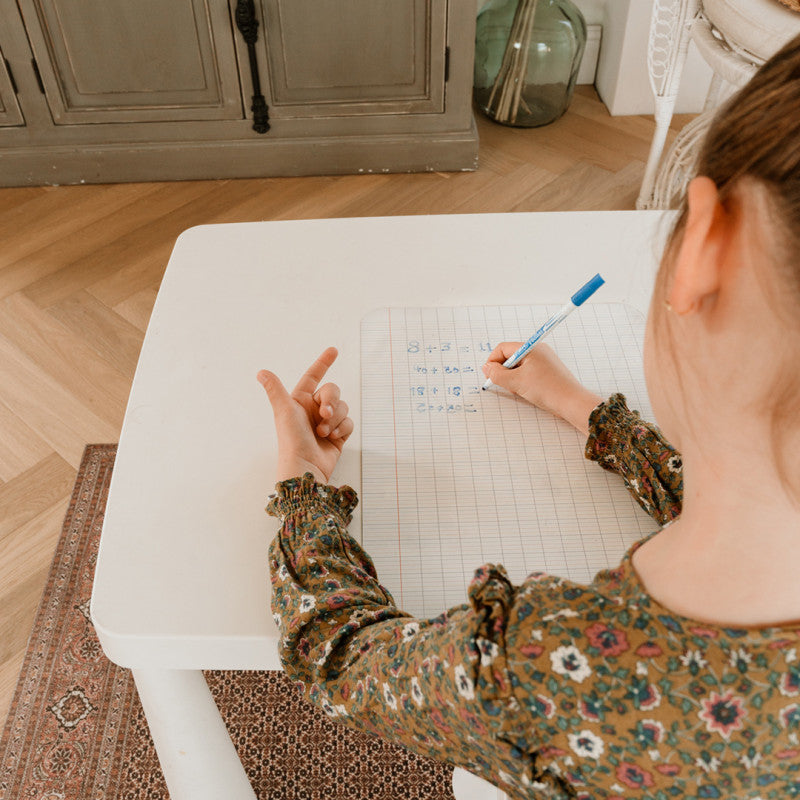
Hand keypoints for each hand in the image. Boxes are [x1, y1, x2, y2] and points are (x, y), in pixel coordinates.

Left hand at [257, 347, 353, 482]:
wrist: (305, 466)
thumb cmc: (291, 440)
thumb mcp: (284, 411)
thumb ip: (275, 389)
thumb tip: (261, 372)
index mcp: (300, 400)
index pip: (314, 376)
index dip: (323, 363)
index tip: (333, 350)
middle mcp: (314, 409)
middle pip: (333, 391)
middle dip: (332, 401)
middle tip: (325, 414)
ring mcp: (327, 422)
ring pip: (343, 407)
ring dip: (335, 420)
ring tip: (323, 432)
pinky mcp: (338, 434)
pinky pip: (349, 422)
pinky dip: (342, 429)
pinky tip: (332, 438)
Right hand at [482, 342, 601, 434]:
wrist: (571, 402)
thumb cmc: (547, 390)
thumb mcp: (516, 382)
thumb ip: (497, 374)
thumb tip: (487, 368)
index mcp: (530, 348)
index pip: (503, 348)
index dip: (493, 362)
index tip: (490, 376)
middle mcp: (537, 351)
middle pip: (510, 356)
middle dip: (504, 372)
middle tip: (506, 385)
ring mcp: (543, 361)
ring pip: (518, 366)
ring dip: (513, 378)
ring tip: (519, 390)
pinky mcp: (547, 371)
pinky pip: (528, 372)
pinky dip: (522, 381)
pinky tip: (527, 392)